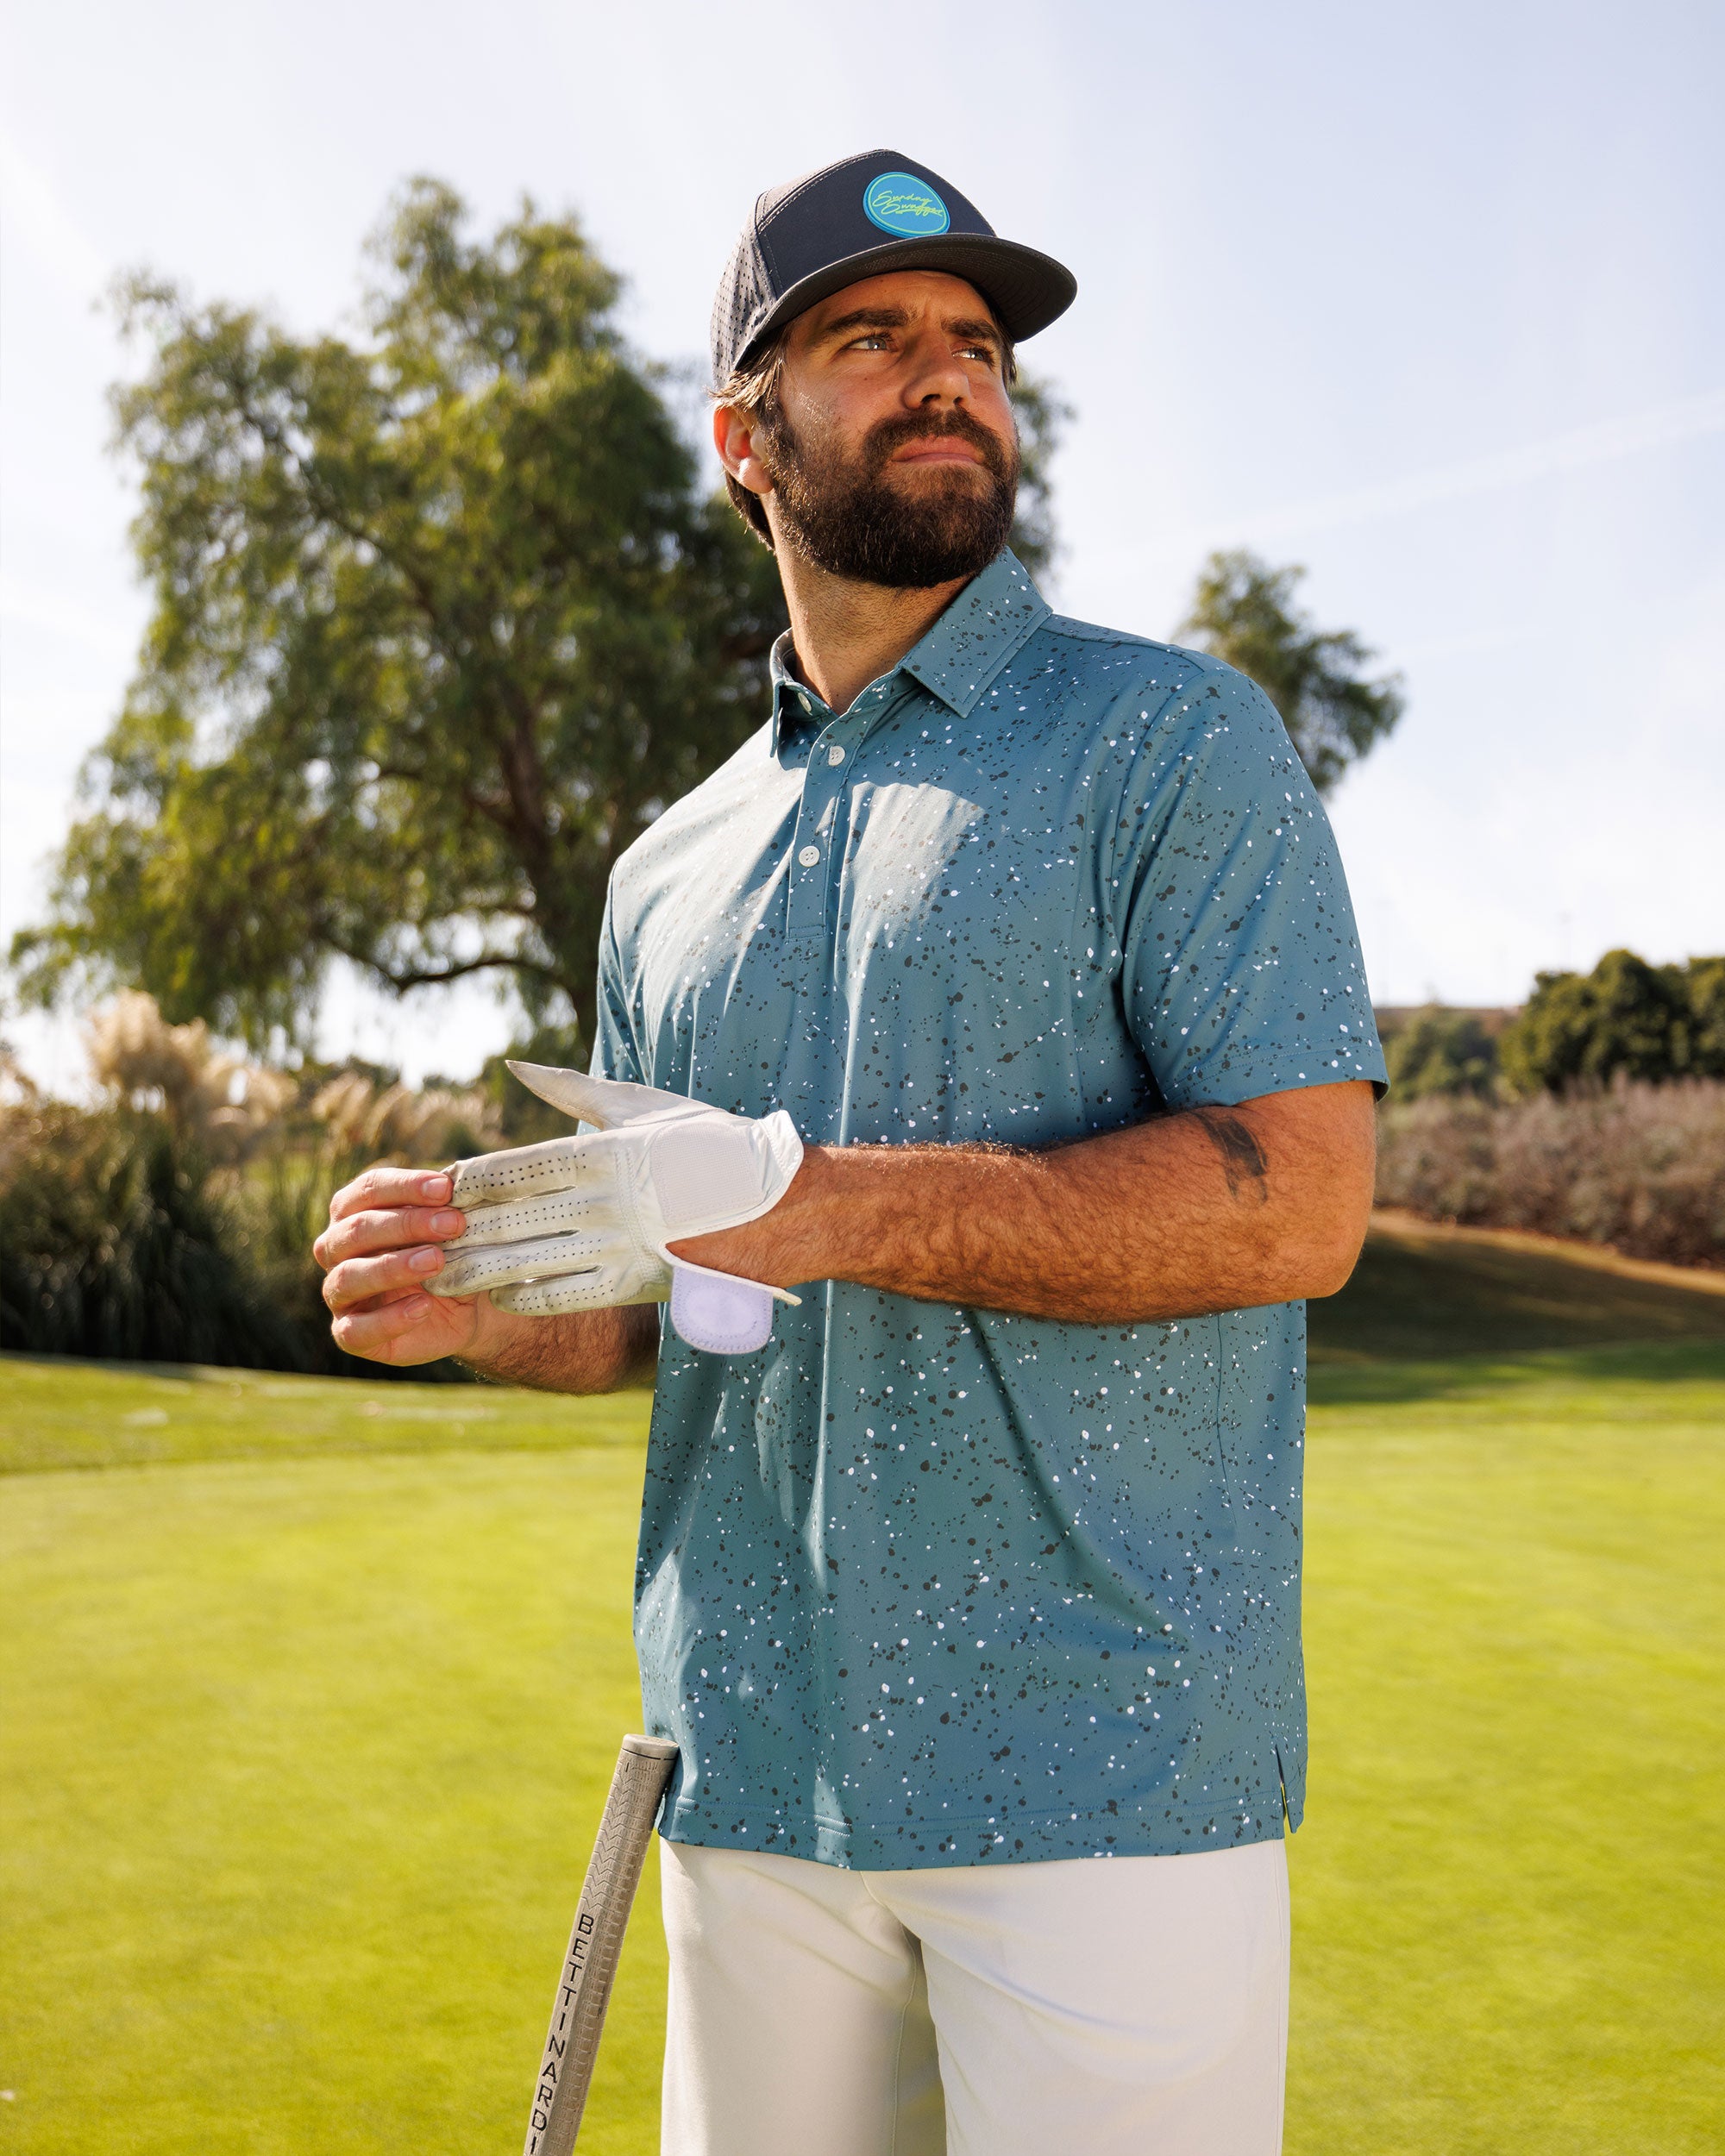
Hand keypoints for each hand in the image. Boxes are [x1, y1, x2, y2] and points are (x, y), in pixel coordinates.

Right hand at [314, 1164, 504, 1367]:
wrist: (467, 1310)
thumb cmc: (451, 1255)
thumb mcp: (453, 1230)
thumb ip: (448, 1209)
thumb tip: (463, 1185)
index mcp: (354, 1211)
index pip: (368, 1189)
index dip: (405, 1186)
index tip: (445, 1189)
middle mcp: (336, 1249)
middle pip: (357, 1229)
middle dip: (406, 1224)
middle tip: (453, 1225)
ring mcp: (338, 1293)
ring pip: (348, 1277)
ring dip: (393, 1267)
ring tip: (436, 1261)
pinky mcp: (349, 1333)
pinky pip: (354, 1329)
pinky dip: (390, 1319)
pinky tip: (424, 1307)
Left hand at [428, 1062, 803, 1354]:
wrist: (781, 1202)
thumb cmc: (709, 1145)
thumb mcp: (641, 1106)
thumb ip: (572, 1089)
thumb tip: (515, 1065)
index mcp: (601, 1151)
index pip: (510, 1170)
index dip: (464, 1184)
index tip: (435, 1191)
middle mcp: (604, 1199)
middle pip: (507, 1220)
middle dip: (456, 1233)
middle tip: (415, 1243)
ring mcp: (620, 1243)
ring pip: (526, 1262)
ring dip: (477, 1272)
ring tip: (440, 1280)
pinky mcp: (638, 1281)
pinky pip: (566, 1295)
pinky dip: (526, 1296)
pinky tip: (500, 1297)